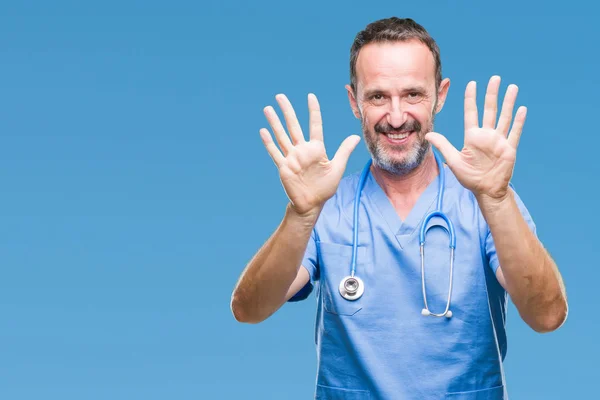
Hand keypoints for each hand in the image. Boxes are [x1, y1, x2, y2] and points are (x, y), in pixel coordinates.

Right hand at [260, 93, 360, 215]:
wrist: (311, 204)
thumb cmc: (325, 188)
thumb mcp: (337, 168)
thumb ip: (344, 151)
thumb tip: (355, 136)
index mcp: (316, 149)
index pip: (315, 125)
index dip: (313, 111)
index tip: (311, 96)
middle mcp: (302, 150)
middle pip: (293, 126)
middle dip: (287, 111)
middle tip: (280, 96)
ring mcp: (292, 158)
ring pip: (281, 136)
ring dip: (274, 122)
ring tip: (268, 109)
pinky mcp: (284, 167)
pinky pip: (275, 153)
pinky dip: (269, 142)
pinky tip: (263, 131)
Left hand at [425, 76, 526, 200]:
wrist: (486, 190)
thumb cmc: (470, 177)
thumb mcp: (454, 160)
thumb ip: (443, 146)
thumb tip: (427, 135)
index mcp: (472, 136)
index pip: (471, 113)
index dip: (471, 98)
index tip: (472, 83)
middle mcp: (486, 135)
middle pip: (490, 110)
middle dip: (492, 94)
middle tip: (495, 78)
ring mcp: (499, 140)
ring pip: (504, 117)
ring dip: (508, 102)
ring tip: (512, 87)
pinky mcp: (509, 148)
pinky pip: (515, 132)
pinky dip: (518, 121)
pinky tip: (521, 108)